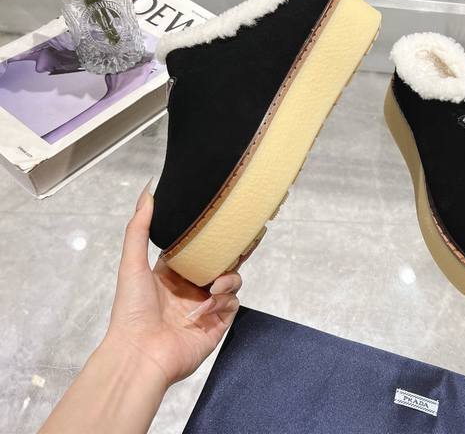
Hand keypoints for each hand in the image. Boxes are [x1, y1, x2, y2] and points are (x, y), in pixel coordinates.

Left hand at [104, 181, 241, 386]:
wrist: (140, 355)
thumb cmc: (131, 311)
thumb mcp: (132, 263)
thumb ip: (139, 228)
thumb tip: (147, 191)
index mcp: (172, 274)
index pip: (198, 249)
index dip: (212, 237)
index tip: (226, 220)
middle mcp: (190, 288)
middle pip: (221, 263)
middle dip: (235, 252)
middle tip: (249, 237)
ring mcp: (205, 306)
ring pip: (231, 281)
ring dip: (228, 278)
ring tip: (215, 285)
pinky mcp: (217, 324)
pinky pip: (232, 303)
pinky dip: (224, 300)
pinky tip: (209, 305)